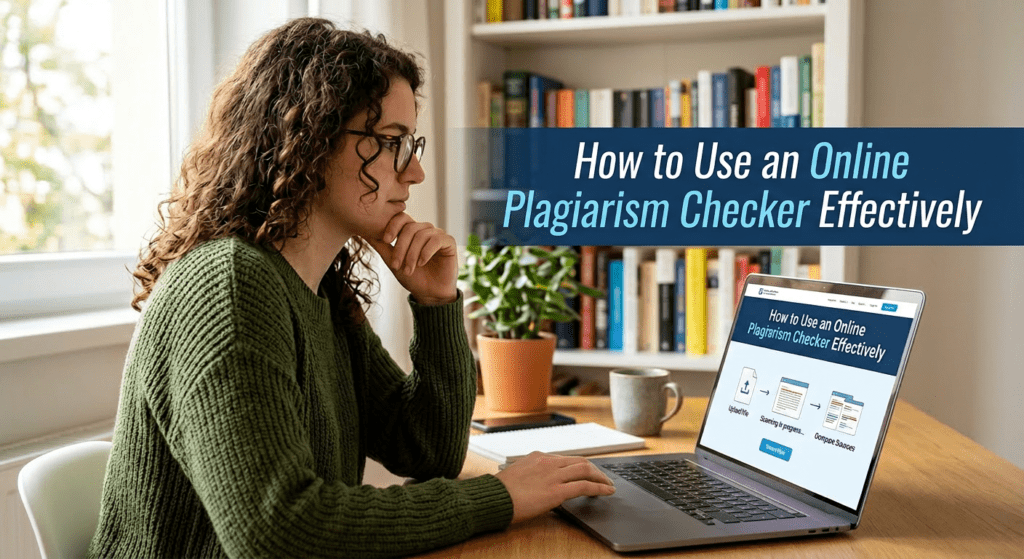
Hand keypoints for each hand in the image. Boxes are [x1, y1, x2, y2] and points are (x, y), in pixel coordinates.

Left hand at [365, 213, 457, 304]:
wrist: (430, 294)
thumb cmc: (412, 277)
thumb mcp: (392, 261)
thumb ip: (380, 245)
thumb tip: (362, 231)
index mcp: (412, 231)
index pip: (402, 218)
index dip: (393, 226)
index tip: (385, 240)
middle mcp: (425, 230)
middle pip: (410, 228)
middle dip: (401, 247)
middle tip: (396, 265)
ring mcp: (438, 235)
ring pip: (422, 235)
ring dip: (412, 254)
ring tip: (409, 269)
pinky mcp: (449, 242)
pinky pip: (436, 240)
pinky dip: (426, 252)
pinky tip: (421, 263)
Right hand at [494, 452, 615, 523]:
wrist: (494, 498)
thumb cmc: (500, 492)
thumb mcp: (517, 475)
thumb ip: (532, 475)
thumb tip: (540, 483)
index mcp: (537, 456)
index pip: (565, 459)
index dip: (579, 467)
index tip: (585, 473)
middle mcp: (548, 462)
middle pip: (580, 461)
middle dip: (595, 470)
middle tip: (603, 478)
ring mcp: (554, 475)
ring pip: (586, 470)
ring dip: (601, 477)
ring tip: (608, 485)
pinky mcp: (557, 491)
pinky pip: (585, 486)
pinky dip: (600, 488)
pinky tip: (607, 492)